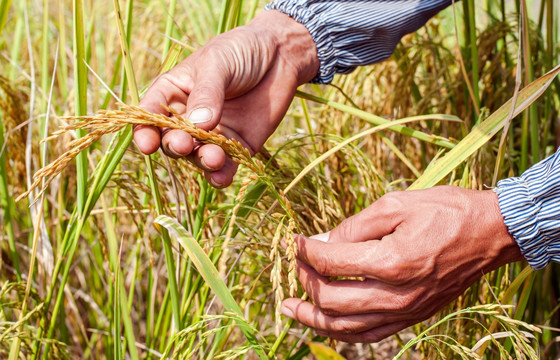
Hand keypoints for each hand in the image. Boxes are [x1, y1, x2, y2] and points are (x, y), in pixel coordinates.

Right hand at [135, 10, 318, 187]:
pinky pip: (225, 167)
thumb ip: (207, 93)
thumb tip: (197, 126)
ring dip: (201, 161)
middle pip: (171, 140)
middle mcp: (188, 118)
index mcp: (173, 92)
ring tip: (214, 158)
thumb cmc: (241, 50)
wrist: (281, 55)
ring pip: (197, 157)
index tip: (147, 143)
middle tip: (184, 143)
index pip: (150, 114)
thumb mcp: (218, 63)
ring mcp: (212, 135)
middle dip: (175, 146)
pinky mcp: (237, 147)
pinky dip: (222, 176)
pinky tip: (222, 177)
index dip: (144, 131)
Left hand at [281, 186, 523, 342]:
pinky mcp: (414, 317)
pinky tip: (326, 323)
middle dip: (305, 281)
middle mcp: (397, 294)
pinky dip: (343, 331)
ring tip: (290, 308)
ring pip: (346, 326)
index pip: (330, 262)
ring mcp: (406, 311)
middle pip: (331, 300)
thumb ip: (354, 226)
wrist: (490, 233)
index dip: (305, 251)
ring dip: (313, 318)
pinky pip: (370, 335)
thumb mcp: (395, 204)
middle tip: (295, 266)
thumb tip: (322, 241)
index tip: (295, 241)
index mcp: (391, 261)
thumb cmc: (445, 211)